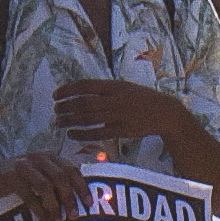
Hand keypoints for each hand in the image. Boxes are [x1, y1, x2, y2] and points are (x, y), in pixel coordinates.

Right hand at [0, 149, 89, 220]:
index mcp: (49, 157)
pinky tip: (44, 219)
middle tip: (74, 216)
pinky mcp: (10, 176)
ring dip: (54, 206)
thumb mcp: (38, 176)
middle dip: (70, 198)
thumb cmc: (17, 182)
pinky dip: (39, 209)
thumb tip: (79, 201)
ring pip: (46, 185)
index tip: (89, 204)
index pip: (72, 169)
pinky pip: (29, 194)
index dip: (82, 186)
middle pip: (62, 177)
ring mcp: (23, 165)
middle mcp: (38, 158)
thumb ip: (55, 182)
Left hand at [53, 78, 186, 147]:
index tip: (56, 94)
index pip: (85, 85)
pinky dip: (82, 134)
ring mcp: (118, 115)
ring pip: (88, 118)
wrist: (164, 112)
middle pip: (84, 102)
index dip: (68, 90)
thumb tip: (82, 92)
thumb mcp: (124, 87)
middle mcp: (115, 99)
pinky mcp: (122, 130)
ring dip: (70, 120)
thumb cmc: (142, 98)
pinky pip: (98, 133)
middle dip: (65, 106)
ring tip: (58, 122)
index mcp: (114, 86)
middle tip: (54, 110)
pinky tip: (72, 134)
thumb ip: (105, 89)